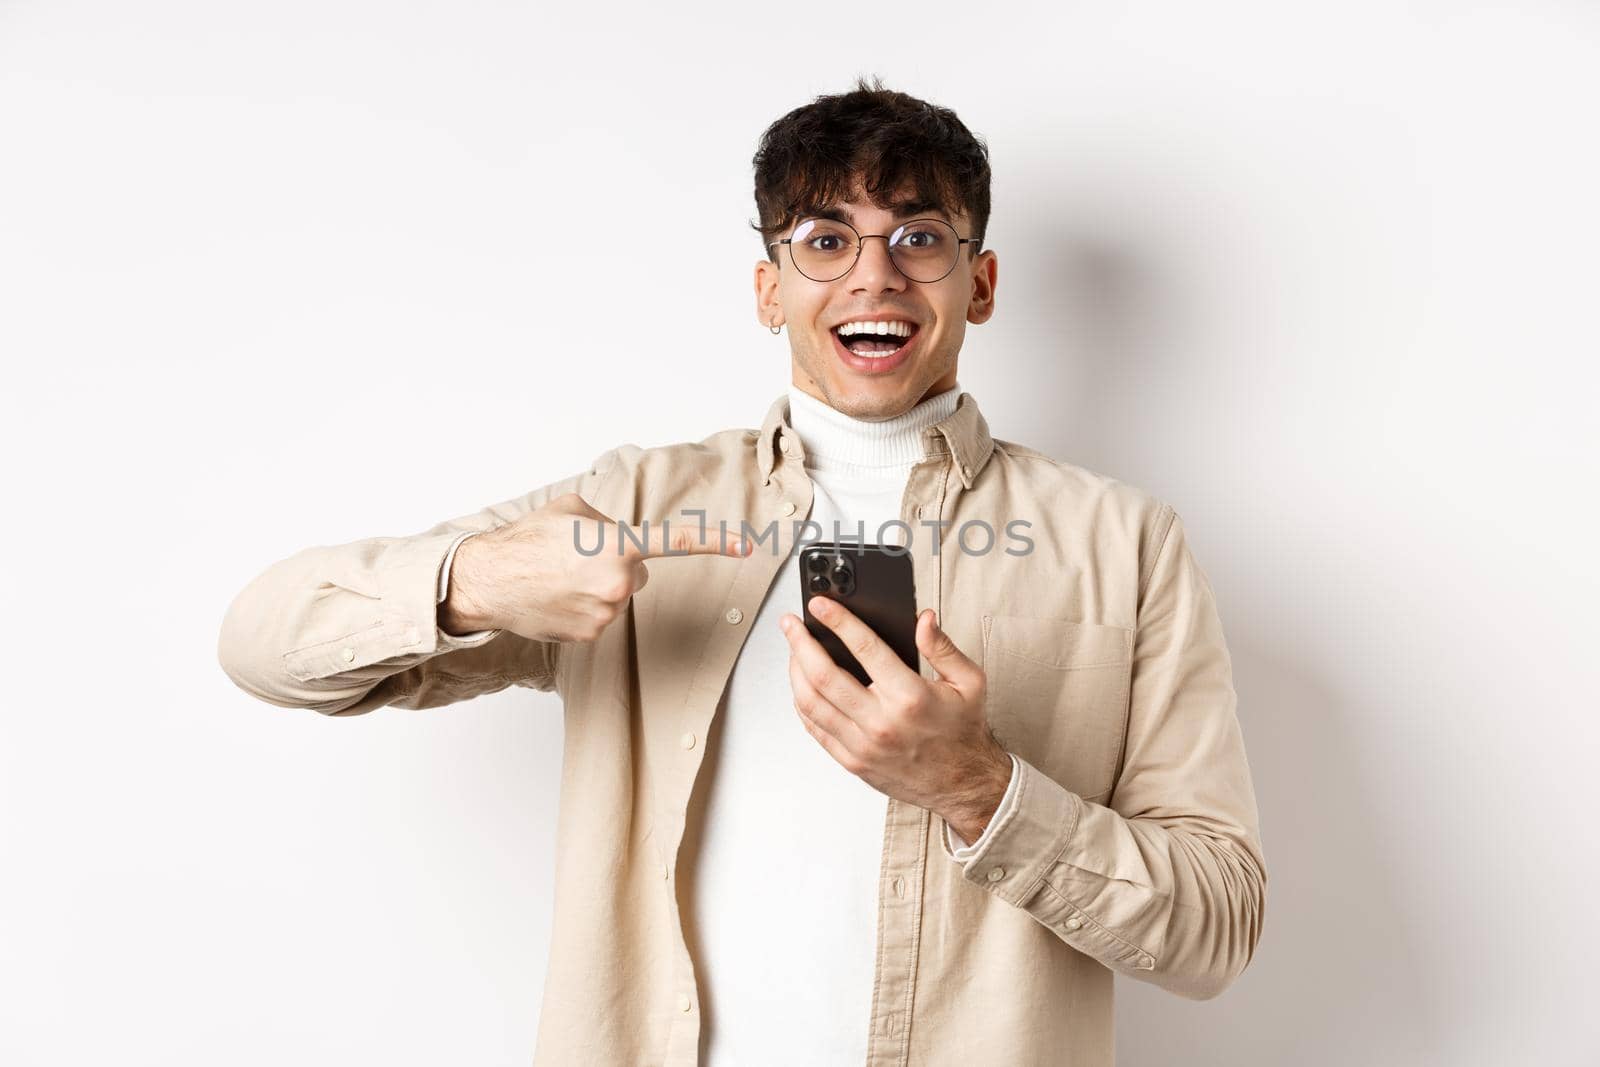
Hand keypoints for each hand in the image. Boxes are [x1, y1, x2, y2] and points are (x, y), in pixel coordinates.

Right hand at [443, 493, 749, 641]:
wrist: (487, 581)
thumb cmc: (526, 541)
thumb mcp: (572, 511)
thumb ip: (609, 522)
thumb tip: (621, 538)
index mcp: (619, 545)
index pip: (678, 542)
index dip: (716, 542)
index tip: (746, 544)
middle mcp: (619, 582)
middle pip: (638, 573)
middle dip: (616, 565)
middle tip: (576, 559)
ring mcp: (607, 612)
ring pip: (618, 596)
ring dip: (597, 587)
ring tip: (560, 578)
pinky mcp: (592, 634)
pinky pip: (601, 616)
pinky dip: (583, 608)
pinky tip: (557, 599)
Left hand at [778, 598, 1012, 840]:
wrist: (963, 784)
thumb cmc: (963, 732)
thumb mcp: (969, 682)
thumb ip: (943, 647)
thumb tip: (923, 619)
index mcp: (910, 696)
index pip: (864, 648)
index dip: (838, 621)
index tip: (820, 604)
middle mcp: (881, 722)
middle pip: (824, 675)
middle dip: (801, 643)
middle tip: (791, 624)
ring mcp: (863, 745)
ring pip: (811, 703)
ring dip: (795, 671)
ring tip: (793, 650)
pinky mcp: (853, 762)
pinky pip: (815, 729)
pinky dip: (801, 703)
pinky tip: (801, 685)